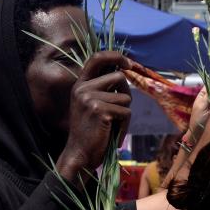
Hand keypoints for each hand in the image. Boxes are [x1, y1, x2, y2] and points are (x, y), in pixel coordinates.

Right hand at [56, 51, 134, 183]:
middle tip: (119, 112)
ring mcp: (89, 98)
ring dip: (125, 113)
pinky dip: (124, 125)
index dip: (116, 56)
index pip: (97, 58)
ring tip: (112, 125)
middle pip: (119, 77)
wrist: (80, 153)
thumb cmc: (91, 130)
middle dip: (126, 94)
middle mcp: (82, 88)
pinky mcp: (99, 110)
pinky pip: (126, 112)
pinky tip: (111, 133)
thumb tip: (125, 71)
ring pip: (125, 97)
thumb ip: (103, 88)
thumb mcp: (92, 104)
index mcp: (80, 84)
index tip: (129, 64)